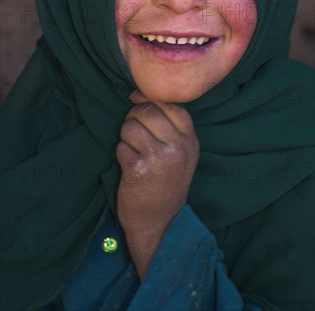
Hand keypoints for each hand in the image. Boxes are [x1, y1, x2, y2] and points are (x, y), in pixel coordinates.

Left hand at [116, 90, 199, 277]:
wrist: (161, 223)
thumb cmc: (168, 183)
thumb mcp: (181, 153)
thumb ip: (168, 125)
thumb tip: (137, 94)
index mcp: (190, 140)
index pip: (170, 104)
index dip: (149, 99)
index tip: (138, 103)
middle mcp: (178, 147)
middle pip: (147, 111)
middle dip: (133, 117)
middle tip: (134, 133)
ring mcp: (159, 158)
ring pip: (131, 126)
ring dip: (126, 137)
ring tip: (134, 152)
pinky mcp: (139, 169)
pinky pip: (121, 147)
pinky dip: (121, 155)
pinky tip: (131, 168)